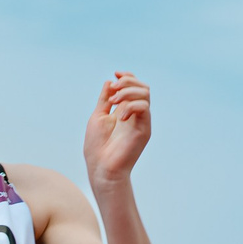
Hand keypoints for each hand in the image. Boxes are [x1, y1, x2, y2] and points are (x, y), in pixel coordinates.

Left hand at [81, 71, 150, 190]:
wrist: (102, 169)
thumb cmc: (97, 148)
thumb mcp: (98, 117)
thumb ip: (105, 100)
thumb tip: (110, 81)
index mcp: (125, 111)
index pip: (134, 87)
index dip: (128, 77)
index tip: (115, 74)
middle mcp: (135, 115)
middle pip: (143, 88)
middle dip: (128, 82)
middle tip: (113, 92)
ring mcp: (141, 122)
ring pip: (145, 95)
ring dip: (128, 92)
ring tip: (114, 102)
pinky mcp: (144, 130)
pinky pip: (144, 108)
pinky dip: (131, 106)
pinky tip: (120, 117)